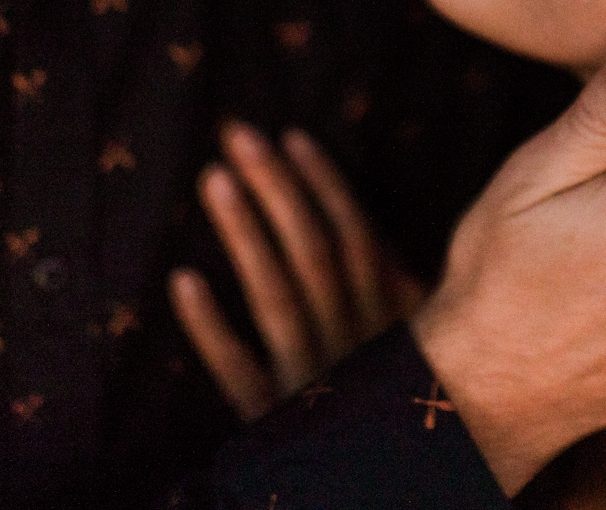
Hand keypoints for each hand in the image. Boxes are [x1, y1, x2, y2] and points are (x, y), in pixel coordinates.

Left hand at [169, 124, 424, 420]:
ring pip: (276, 296)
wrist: (389, 489)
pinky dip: (211, 328)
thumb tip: (387, 247)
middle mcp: (356, 342)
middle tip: (235, 132)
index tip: (289, 136)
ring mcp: (314, 380)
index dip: (322, 185)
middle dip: (275, 187)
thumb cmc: (414, 422)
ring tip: (213, 179)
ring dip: (244, 235)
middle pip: (312, 251)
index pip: (355, 237)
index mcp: (395, 321)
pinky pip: (240, 372)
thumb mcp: (422, 355)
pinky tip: (183, 281)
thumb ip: (402, 303)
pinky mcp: (276, 420)